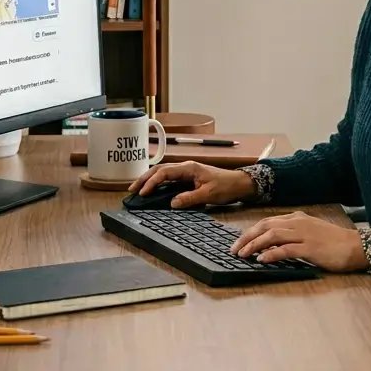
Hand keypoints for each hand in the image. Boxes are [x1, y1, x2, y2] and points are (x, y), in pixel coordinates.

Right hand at [127, 161, 256, 207]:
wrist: (239, 183)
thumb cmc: (226, 186)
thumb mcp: (208, 194)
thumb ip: (189, 198)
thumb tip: (172, 203)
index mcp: (189, 168)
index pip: (164, 172)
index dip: (151, 182)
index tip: (143, 193)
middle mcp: (185, 167)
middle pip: (159, 169)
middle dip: (144, 178)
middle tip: (132, 189)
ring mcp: (186, 171)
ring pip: (163, 172)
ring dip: (149, 179)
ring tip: (137, 189)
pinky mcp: (188, 177)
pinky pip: (169, 178)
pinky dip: (158, 182)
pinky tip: (153, 189)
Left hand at [229, 211, 367, 271]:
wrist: (356, 246)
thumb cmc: (334, 242)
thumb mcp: (310, 232)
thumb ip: (292, 235)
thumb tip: (271, 245)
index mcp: (297, 218)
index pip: (267, 221)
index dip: (250, 231)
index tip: (239, 241)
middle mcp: (298, 223)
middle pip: (265, 226)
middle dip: (246, 237)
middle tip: (234, 249)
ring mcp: (304, 234)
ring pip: (272, 235)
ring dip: (254, 245)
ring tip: (243, 254)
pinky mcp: (310, 248)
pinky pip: (286, 249)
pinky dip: (271, 254)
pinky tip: (261, 259)